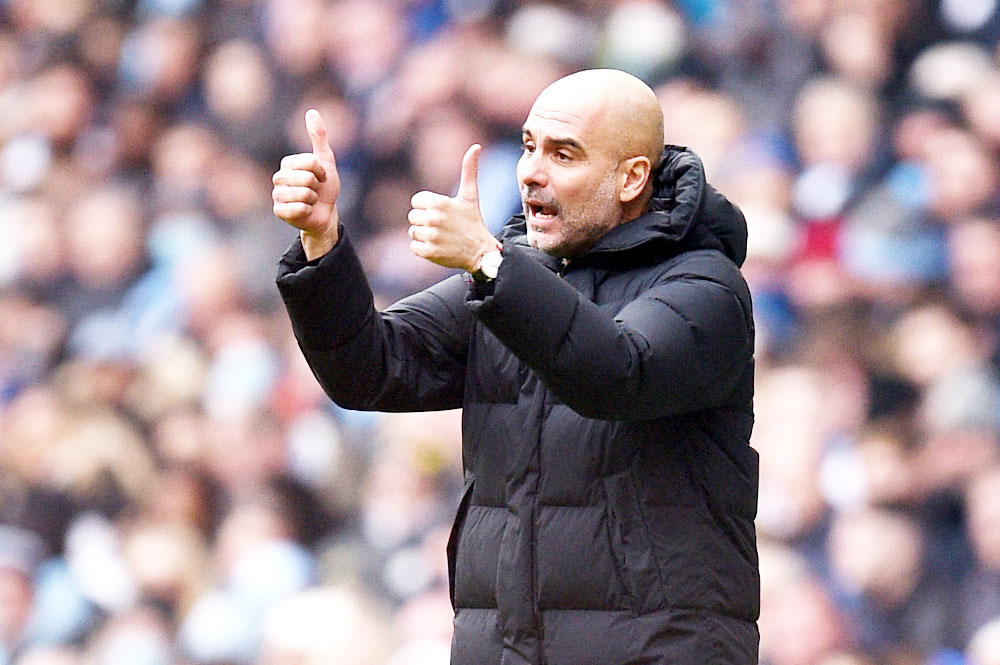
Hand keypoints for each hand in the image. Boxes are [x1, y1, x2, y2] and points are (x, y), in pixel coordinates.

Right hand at [272, 109, 340, 259]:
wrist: (325, 213)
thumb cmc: (325, 187)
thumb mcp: (326, 160)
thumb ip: (318, 136)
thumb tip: (311, 111)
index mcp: (288, 163)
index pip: (309, 162)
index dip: (321, 171)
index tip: (321, 177)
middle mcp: (278, 178)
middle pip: (306, 178)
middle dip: (317, 186)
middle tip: (315, 191)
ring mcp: (277, 195)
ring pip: (303, 194)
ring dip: (313, 200)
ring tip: (310, 201)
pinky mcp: (279, 211)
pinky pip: (298, 209)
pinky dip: (307, 211)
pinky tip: (305, 211)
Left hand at [408, 144, 499, 272]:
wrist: (481, 252)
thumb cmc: (473, 222)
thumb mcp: (470, 195)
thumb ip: (469, 170)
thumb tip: (476, 146)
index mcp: (440, 202)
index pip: (416, 201)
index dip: (427, 207)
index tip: (441, 213)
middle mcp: (434, 219)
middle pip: (412, 216)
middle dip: (424, 221)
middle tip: (441, 227)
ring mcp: (431, 236)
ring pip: (413, 232)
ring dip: (424, 236)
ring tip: (441, 237)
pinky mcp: (429, 252)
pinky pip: (414, 247)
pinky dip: (423, 249)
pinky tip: (438, 247)